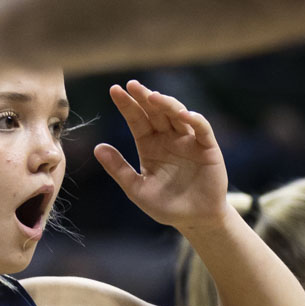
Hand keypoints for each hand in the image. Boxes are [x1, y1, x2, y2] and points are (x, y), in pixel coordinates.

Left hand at [94, 81, 229, 230]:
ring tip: (153, 97)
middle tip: (131, 85)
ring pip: (177, 114)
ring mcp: (188, 140)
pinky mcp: (207, 147)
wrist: (195, 220)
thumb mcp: (137, 189)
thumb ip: (119, 169)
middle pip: (155, 111)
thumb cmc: (166, 206)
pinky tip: (183, 115)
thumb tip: (97, 148)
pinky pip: (202, 128)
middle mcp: (168, 138)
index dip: (127, 105)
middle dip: (144, 97)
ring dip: (166, 104)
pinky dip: (194, 120)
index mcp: (149, 145)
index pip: (137, 119)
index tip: (114, 90)